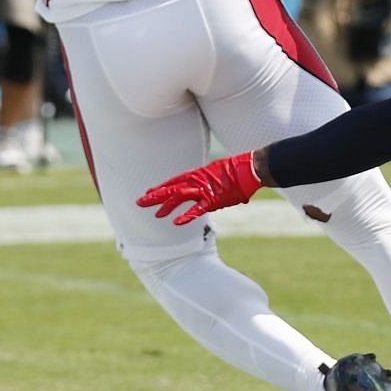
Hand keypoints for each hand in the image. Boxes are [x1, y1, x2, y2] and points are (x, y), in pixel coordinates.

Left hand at [137, 152, 263, 224]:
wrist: (249, 169)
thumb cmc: (237, 169)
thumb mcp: (218, 171)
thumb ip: (211, 179)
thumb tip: (212, 187)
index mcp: (197, 174)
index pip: (174, 181)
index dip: (161, 187)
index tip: (149, 192)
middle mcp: (196, 180)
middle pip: (171, 188)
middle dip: (154, 196)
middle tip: (140, 202)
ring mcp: (204, 190)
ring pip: (179, 197)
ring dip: (166, 205)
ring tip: (156, 214)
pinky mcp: (213, 199)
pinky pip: (197, 209)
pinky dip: (187, 216)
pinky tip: (176, 222)